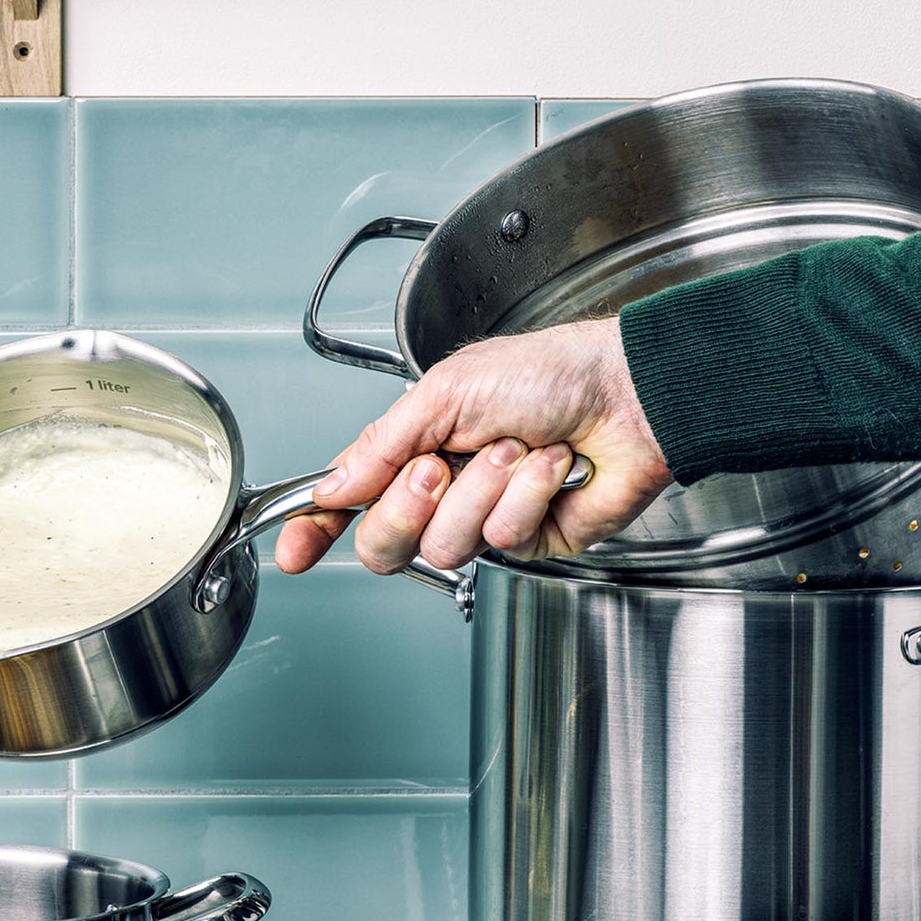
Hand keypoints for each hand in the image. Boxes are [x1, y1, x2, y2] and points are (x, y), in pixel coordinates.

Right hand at [274, 317, 672, 574]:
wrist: (626, 394)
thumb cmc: (552, 372)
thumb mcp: (448, 389)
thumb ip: (382, 443)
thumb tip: (335, 484)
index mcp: (418, 444)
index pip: (352, 496)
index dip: (318, 525)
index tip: (294, 549)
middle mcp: (447, 486)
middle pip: (385, 539)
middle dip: (409, 502)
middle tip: (440, 465)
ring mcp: (487, 517)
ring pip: (445, 545)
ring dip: (483, 488)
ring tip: (517, 450)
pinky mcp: (531, 541)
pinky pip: (503, 540)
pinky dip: (527, 496)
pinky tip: (551, 467)